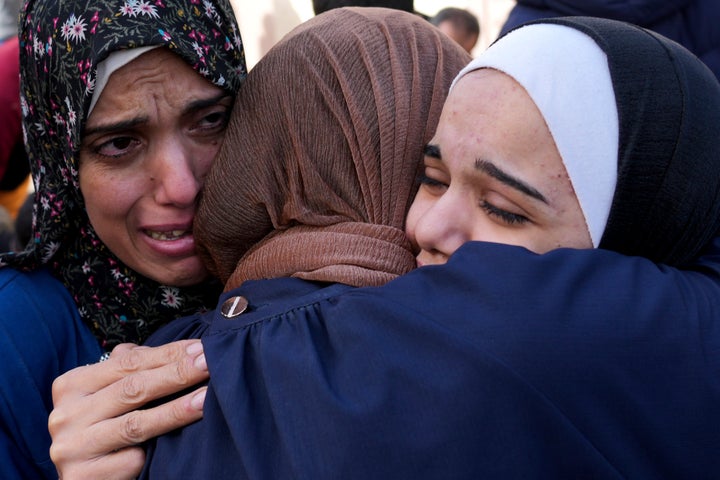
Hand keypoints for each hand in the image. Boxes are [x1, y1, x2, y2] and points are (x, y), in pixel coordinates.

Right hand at [49, 340, 208, 479]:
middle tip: (209, 364)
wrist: (85, 478)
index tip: (201, 348)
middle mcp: (66, 415)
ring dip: (177, 409)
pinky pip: (131, 459)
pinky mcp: (84, 477)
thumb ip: (131, 369)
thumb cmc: (102, 428)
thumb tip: (179, 349)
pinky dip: (158, 450)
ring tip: (206, 397)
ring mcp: (72, 447)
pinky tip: (184, 442)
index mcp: (71, 385)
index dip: (168, 354)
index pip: (127, 362)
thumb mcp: (108, 394)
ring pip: (136, 424)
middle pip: (133, 389)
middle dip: (177, 374)